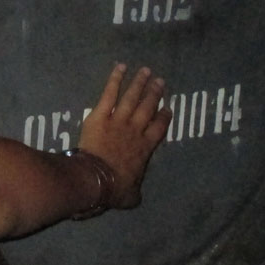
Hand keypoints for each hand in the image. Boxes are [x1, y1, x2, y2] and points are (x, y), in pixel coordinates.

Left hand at [78, 64, 170, 209]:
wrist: (96, 177)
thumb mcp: (131, 196)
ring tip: (146, 71)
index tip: (168, 108)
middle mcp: (135, 130)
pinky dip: (115, 79)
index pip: (159, 128)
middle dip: (154, 94)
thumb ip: (135, 193)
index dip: (164, 117)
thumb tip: (136, 197)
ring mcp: (118, 120)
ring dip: (139, 83)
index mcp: (145, 148)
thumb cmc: (114, 188)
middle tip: (160, 81)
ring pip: (132, 97)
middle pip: (148, 108)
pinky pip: (109, 94)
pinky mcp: (101, 115)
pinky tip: (120, 67)